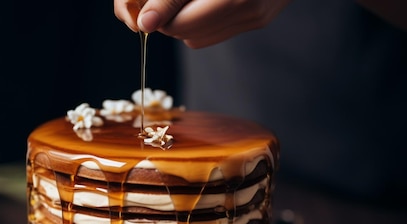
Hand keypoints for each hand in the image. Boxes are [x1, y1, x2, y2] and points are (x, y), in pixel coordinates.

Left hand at [114, 0, 290, 47]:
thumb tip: (146, 23)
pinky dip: (203, 20)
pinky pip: (217, 32)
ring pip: (199, 38)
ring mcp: (257, 17)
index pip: (179, 25)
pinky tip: (204, 1)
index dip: (161, 14)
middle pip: (188, 34)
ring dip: (186, 21)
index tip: (154, 2)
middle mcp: (249, 10)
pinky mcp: (260, 19)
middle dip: (171, 18)